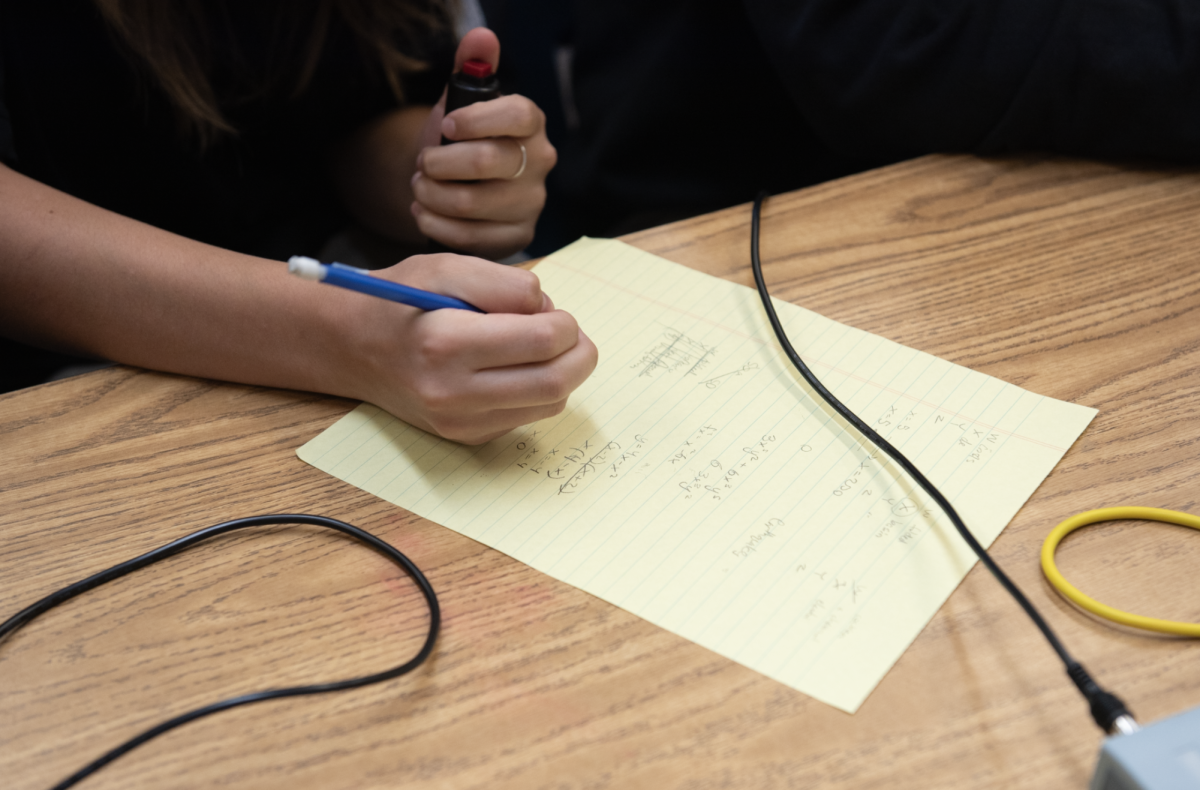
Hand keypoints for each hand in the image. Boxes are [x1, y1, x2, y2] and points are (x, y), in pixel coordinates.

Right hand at [336, 254, 596, 443]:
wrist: (353, 347)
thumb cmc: (402, 299)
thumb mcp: (447, 267)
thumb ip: (503, 283)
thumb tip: (548, 311)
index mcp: (446, 343)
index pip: (543, 341)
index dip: (564, 322)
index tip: (552, 311)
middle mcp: (452, 392)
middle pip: (556, 382)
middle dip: (578, 352)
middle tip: (567, 331)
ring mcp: (460, 422)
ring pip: (550, 403)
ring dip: (561, 371)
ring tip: (537, 345)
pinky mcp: (468, 437)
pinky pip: (528, 415)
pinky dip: (537, 389)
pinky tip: (514, 367)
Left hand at [411, 28, 556, 258]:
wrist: (457, 186)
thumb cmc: (460, 140)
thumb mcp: (460, 101)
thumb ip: (470, 67)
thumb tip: (481, 36)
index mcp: (530, 124)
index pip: (518, 115)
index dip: (476, 120)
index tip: (446, 126)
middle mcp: (540, 162)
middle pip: (486, 161)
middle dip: (439, 163)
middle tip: (422, 164)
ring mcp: (532, 203)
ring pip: (471, 203)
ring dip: (431, 194)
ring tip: (420, 187)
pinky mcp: (518, 236)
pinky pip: (471, 236)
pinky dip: (436, 223)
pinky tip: (424, 211)